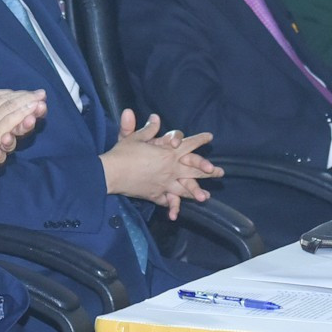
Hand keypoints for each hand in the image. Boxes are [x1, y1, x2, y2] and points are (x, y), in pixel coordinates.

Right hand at [100, 109, 220, 218]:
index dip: (200, 140)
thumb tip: (156, 118)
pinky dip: (171, 207)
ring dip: (196, 192)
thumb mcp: (135, 138)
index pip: (188, 144)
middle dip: (208, 170)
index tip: (210, 137)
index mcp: (168, 153)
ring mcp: (165, 184)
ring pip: (185, 189)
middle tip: (220, 172)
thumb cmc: (123, 153)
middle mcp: (171, 169)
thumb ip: (148, 129)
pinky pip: (166, 201)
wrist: (111, 173)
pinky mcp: (155, 195)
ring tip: (206, 197)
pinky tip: (175, 213)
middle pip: (194, 170)